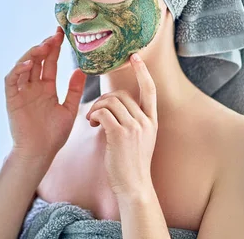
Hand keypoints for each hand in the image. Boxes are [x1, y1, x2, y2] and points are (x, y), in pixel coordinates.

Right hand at [4, 26, 86, 159]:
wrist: (40, 153)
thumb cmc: (54, 135)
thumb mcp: (69, 109)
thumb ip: (74, 90)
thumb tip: (81, 70)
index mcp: (46, 88)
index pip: (50, 63)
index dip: (54, 48)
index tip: (62, 34)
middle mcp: (33, 87)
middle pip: (37, 61)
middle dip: (45, 46)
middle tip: (55, 36)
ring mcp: (22, 92)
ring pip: (24, 66)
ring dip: (32, 54)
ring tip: (44, 46)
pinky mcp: (12, 100)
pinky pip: (12, 81)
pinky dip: (18, 70)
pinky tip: (29, 64)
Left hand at [84, 53, 157, 198]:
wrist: (134, 186)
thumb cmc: (132, 165)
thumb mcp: (141, 139)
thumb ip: (133, 121)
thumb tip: (114, 107)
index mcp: (152, 121)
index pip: (150, 89)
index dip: (143, 71)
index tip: (135, 57)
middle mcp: (145, 121)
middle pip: (122, 94)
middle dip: (105, 98)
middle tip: (97, 112)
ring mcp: (134, 128)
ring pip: (110, 101)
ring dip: (96, 107)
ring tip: (92, 120)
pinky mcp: (120, 135)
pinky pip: (102, 113)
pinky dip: (93, 115)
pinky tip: (92, 124)